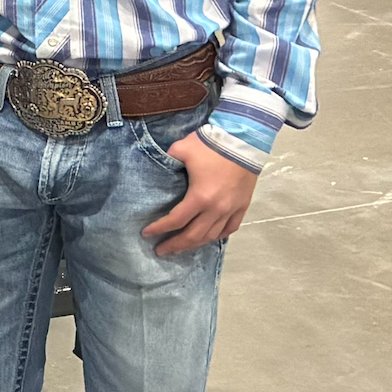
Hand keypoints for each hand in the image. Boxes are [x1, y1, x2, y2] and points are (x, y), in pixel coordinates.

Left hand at [141, 132, 259, 254]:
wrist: (246, 141)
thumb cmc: (212, 145)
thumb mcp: (182, 149)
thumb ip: (167, 159)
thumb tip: (158, 165)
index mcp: (200, 197)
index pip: (176, 221)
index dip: (159, 229)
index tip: (146, 234)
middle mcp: (216, 209)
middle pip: (193, 235)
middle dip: (175, 245)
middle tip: (160, 251)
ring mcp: (232, 209)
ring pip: (211, 236)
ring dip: (194, 244)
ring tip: (180, 248)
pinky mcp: (243, 206)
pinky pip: (230, 228)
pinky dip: (217, 236)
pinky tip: (207, 238)